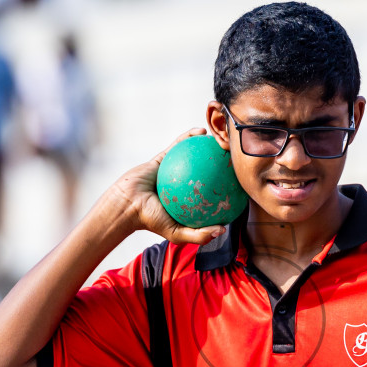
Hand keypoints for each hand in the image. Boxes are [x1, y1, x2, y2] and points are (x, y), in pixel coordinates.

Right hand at [109, 127, 225, 245]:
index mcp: (190, 200)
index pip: (213, 192)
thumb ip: (198, 235)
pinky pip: (177, 144)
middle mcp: (184, 184)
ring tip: (221, 137)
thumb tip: (223, 230)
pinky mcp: (162, 158)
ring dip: (207, 144)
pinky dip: (188, 136)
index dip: (228, 185)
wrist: (126, 206)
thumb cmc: (150, 220)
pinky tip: (200, 131)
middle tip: (235, 155)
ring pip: (194, 154)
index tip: (241, 179)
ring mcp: (174, 169)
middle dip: (222, 161)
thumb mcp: (177, 234)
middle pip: (207, 170)